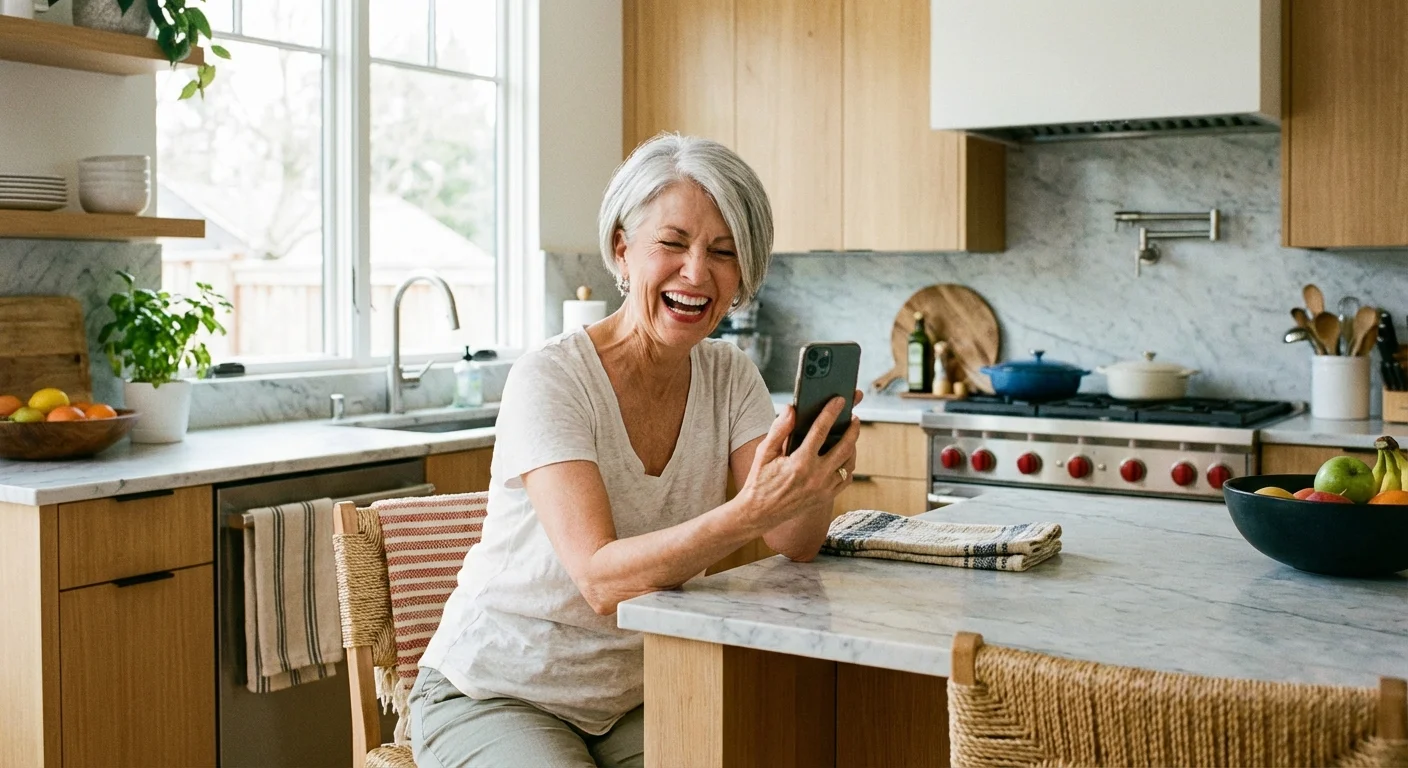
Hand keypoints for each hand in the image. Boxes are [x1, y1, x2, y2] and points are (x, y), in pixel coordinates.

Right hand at [739, 395, 860, 531]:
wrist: (759, 513)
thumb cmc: (759, 481)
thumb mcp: (764, 452)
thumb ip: (779, 429)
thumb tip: (792, 409)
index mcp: (800, 462)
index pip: (821, 430)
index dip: (832, 412)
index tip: (840, 400)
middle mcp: (816, 476)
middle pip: (845, 447)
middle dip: (853, 429)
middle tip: (854, 418)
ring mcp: (823, 489)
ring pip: (849, 464)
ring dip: (853, 447)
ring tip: (851, 435)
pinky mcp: (825, 498)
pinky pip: (846, 479)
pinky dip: (848, 466)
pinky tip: (844, 458)